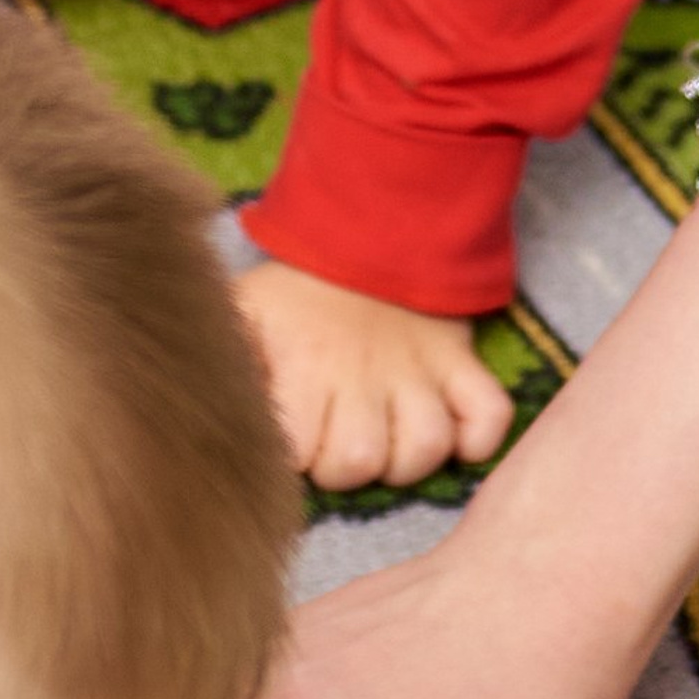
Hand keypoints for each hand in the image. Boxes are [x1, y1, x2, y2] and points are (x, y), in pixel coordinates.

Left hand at [230, 257, 512, 490]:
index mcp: (304, 364)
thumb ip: (228, 360)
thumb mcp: (243, 313)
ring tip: (385, 442)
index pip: (298, 454)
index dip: (291, 459)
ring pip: (426, 448)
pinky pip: (489, 414)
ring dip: (405, 458)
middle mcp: (364, 374)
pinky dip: (477, 438)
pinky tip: (451, 438)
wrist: (365, 230)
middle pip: (362, 461)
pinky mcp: (461, 363)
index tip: (290, 440)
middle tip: (333, 443)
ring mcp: (419, 370)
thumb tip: (209, 407)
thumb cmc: (295, 292)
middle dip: (342, 468)